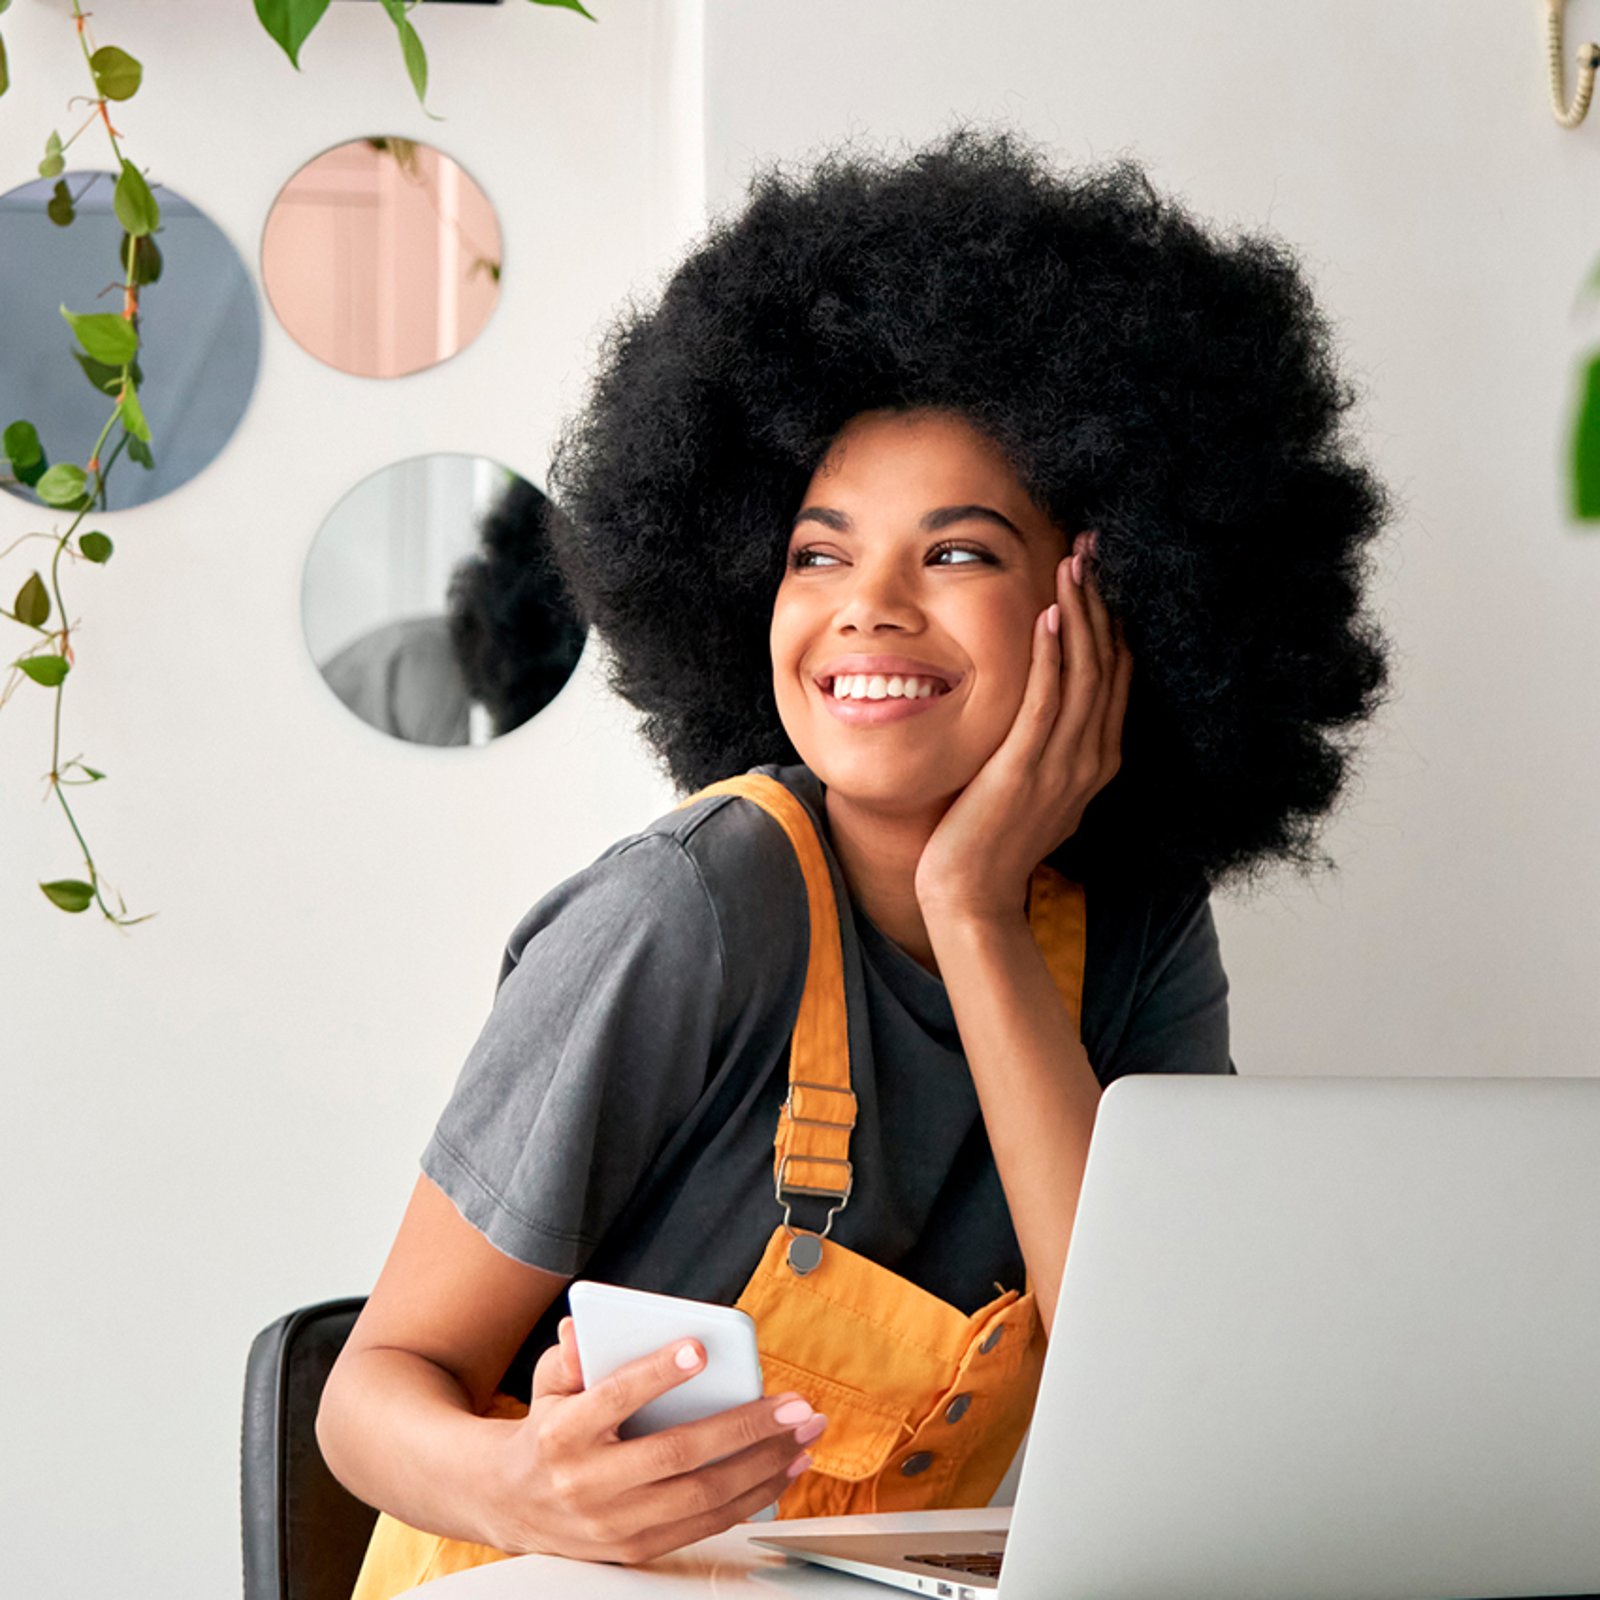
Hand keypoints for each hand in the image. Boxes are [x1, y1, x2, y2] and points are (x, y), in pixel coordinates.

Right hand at [488, 1316, 826, 1564]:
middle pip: (678, 1455)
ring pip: (702, 1497)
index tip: (700, 1349)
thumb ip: (569, 1356)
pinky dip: (752, 1497)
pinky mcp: (636, 1549)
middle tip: (795, 1404)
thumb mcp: (546, 1385)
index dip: (656, 1374)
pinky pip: (705, 1525)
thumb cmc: (547, 1430)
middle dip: (746, 1428)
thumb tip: (584, 1329)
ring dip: (764, 1466)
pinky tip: (783, 1469)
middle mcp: (588, 1484)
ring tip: (804, 1436)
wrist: (510, 1504)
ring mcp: (614, 1525)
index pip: (614, 1398)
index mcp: (562, 1434)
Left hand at [915, 532, 1131, 925]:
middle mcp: (1092, 759)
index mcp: (1097, 760)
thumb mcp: (1034, 788)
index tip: (1106, 574)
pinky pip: (1048, 700)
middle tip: (1097, 547)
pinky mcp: (1026, 768)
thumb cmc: (991, 841)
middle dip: (1105, 601)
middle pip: (1110, 664)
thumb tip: (1041, 713)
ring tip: (1076, 564)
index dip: (1115, 621)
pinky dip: (1053, 655)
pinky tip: (1049, 614)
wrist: (971, 896)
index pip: (1118, 676)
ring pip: (1086, 673)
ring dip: (1082, 613)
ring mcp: (1064, 765)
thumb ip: (1047, 749)